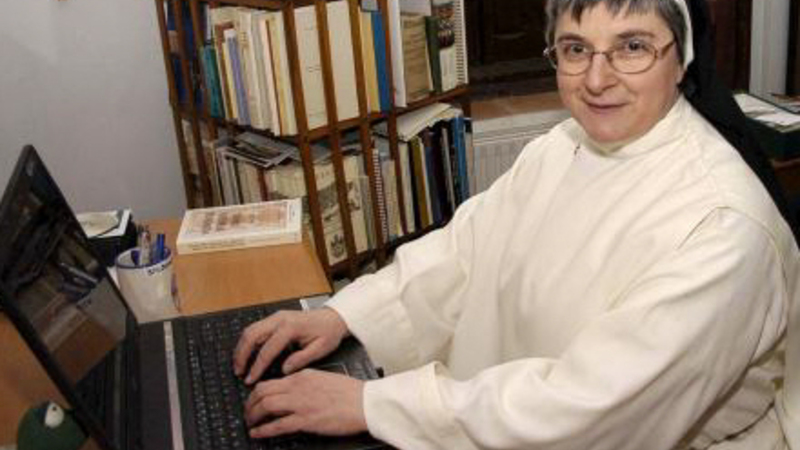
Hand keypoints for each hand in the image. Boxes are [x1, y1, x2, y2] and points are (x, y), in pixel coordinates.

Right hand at [233, 307, 348, 383]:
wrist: (333, 317)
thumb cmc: (328, 332)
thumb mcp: (321, 349)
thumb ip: (302, 359)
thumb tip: (284, 370)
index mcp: (291, 327)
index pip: (267, 349)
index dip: (257, 367)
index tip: (250, 379)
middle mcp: (280, 319)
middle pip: (252, 335)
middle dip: (242, 355)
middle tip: (239, 372)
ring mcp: (276, 317)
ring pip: (250, 330)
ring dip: (241, 347)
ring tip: (239, 365)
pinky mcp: (275, 318)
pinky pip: (255, 328)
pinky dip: (247, 341)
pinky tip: (246, 353)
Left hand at [244, 369, 366, 437]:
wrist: (365, 402)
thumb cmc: (350, 392)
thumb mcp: (323, 378)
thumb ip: (304, 383)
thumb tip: (290, 390)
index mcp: (302, 376)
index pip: (270, 382)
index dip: (256, 394)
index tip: (254, 401)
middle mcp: (297, 387)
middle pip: (262, 393)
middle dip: (249, 404)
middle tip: (247, 413)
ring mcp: (301, 404)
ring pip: (265, 407)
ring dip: (253, 416)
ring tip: (250, 424)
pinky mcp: (306, 420)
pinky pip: (277, 425)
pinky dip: (263, 430)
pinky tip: (257, 433)